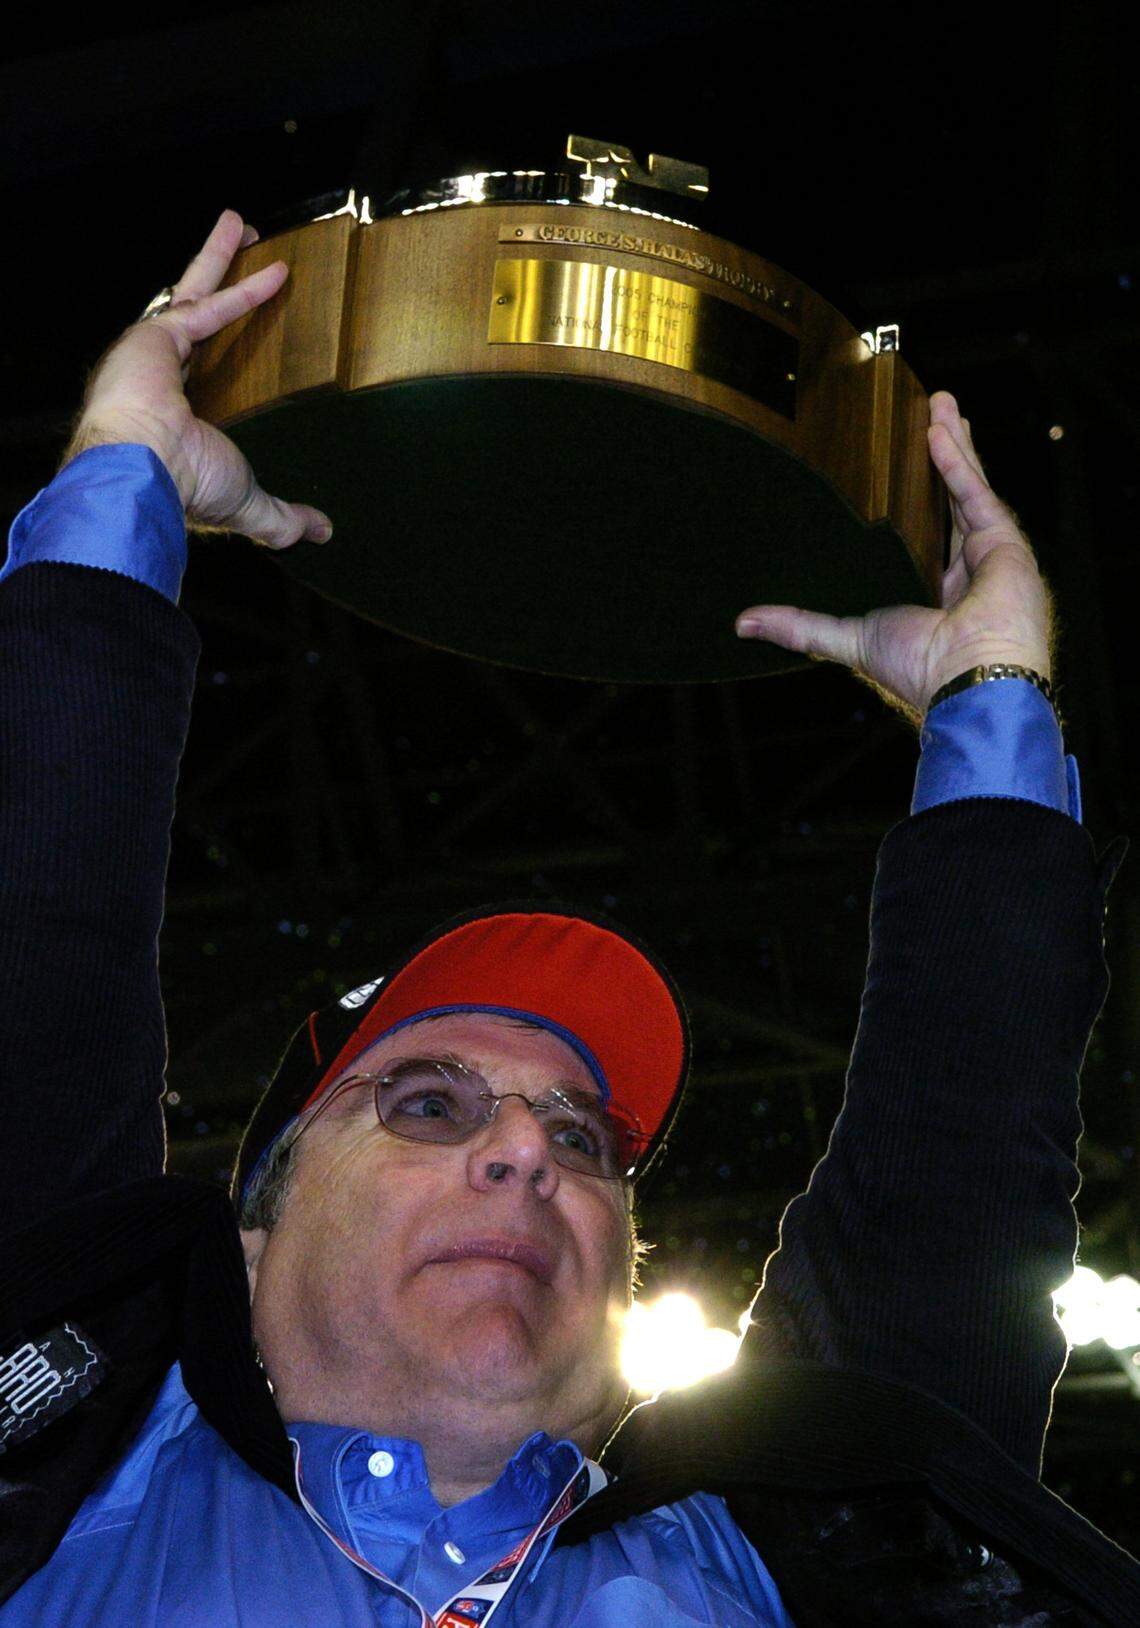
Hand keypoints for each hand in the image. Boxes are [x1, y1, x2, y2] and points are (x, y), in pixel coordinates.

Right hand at [61, 209, 332, 550]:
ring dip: (218, 259)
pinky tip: (279, 270)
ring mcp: (155, 352)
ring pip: (193, 293)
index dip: (224, 356)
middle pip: (197, 320)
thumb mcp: (246, 504)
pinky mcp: (157, 335)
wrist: (141, 469)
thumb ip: (281, 517)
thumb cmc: (183, 487)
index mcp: (175, 419)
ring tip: (245, 226)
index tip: (249, 342)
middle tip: (248, 257)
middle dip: (220, 285)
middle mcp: (162, 380)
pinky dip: (243, 289)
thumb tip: (321, 532)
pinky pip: (208, 306)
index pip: (204, 377)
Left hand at [734, 392, 1052, 723]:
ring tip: (938, 402)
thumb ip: (800, 625)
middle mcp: (962, 569)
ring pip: (967, 487)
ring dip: (954, 442)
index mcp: (930, 588)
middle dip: (938, 453)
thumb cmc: (917, 667)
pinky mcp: (1005, 545)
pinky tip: (938, 431)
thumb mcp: (845, 636)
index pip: (920, 528)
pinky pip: (977, 494)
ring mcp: (988, 555)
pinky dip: (959, 463)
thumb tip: (743, 622)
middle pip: (947, 498)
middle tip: (923, 411)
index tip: (890, 460)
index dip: (909, 493)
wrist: (964, 679)